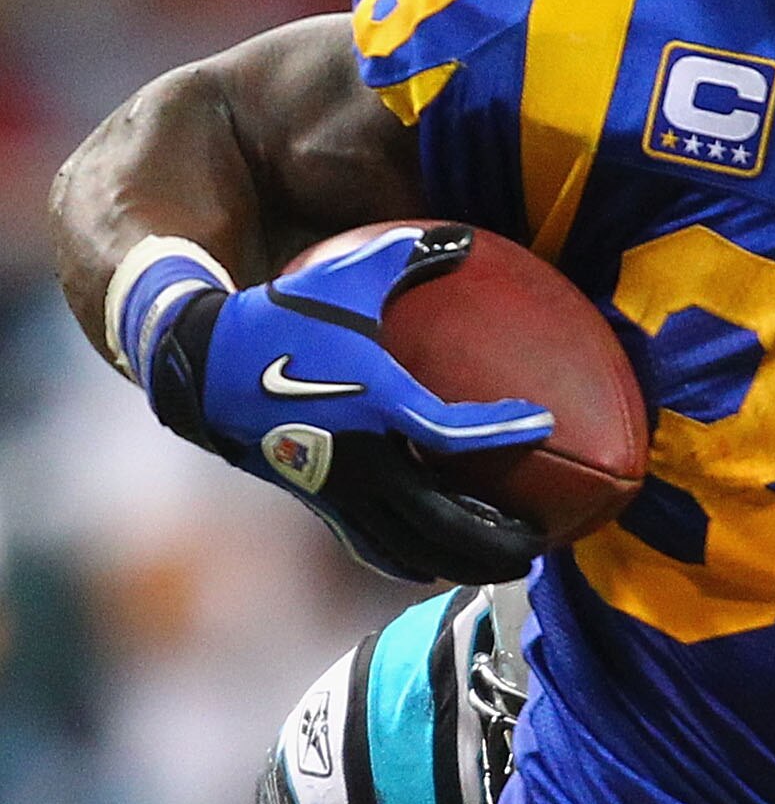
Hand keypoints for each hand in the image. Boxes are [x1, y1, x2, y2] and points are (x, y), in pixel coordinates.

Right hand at [140, 225, 554, 582]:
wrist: (203, 367)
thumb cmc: (282, 319)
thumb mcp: (343, 280)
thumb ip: (407, 258)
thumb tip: (462, 236)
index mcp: (376, 402)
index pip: (452, 431)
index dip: (501, 430)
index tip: (542, 422)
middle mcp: (363, 457)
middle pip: (441, 521)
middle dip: (494, 539)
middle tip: (541, 544)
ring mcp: (340, 488)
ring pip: (410, 546)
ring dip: (462, 560)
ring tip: (508, 564)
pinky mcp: (321, 502)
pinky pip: (373, 546)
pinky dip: (411, 561)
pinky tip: (439, 566)